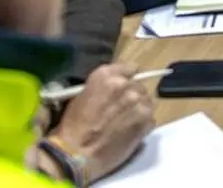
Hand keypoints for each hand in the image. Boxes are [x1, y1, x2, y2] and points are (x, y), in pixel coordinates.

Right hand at [50, 64, 154, 180]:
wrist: (76, 155)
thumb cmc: (72, 128)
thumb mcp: (81, 97)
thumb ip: (102, 87)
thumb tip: (114, 88)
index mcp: (106, 75)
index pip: (130, 68)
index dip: (127, 78)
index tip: (125, 86)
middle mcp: (126, 85)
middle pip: (139, 86)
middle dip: (132, 96)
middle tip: (121, 110)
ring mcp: (139, 102)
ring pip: (147, 101)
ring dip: (139, 109)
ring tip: (125, 122)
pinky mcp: (147, 120)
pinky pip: (150, 118)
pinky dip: (143, 124)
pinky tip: (129, 132)